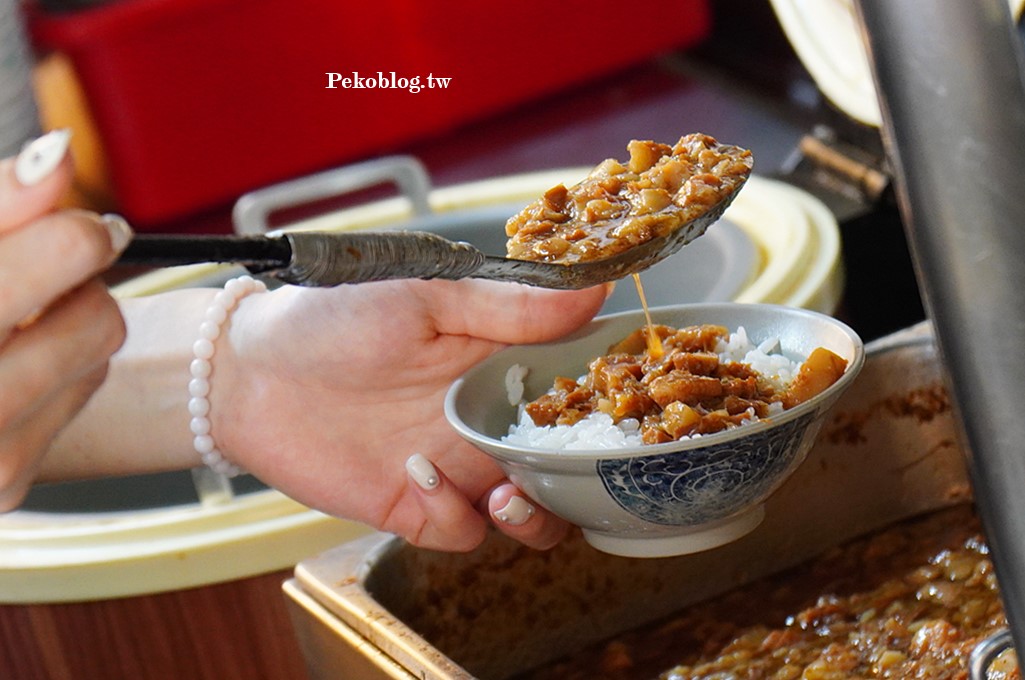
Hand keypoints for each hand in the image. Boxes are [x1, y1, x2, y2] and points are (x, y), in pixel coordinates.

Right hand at [0, 131, 130, 509]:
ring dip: (68, 324)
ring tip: (9, 319)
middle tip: (38, 270)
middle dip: (72, 283)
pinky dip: (57, 371)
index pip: (66, 253)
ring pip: (99, 355)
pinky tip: (4, 366)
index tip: (68, 222)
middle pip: (98, 315)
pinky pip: (80, 398)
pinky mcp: (7, 484)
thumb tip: (58, 156)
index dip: (75, 229)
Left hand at [217, 278, 609, 550]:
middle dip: (582, 479)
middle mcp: (488, 420)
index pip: (577, 390)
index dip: (607, 403)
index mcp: (501, 364)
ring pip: (530, 514)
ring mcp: (456, 467)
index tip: (629, 405)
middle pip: (566, 466)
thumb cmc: (336, 318)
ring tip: (508, 493)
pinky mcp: (417, 506)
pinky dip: (452, 514)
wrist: (250, 373)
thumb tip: (595, 286)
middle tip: (577, 470)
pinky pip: (460, 530)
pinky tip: (418, 473)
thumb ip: (508, 305)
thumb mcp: (426, 298)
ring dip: (534, 515)